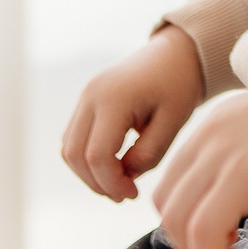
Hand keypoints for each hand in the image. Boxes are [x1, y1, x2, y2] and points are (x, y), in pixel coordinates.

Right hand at [59, 26, 206, 201]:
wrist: (175, 54)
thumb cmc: (179, 85)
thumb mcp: (174, 121)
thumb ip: (149, 153)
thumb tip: (123, 176)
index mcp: (114, 98)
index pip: (97, 155)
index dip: (111, 183)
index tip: (133, 194)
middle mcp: (91, 95)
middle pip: (75, 155)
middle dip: (97, 183)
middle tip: (125, 194)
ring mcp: (85, 97)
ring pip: (68, 149)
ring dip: (88, 173)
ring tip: (120, 182)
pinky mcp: (86, 101)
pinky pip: (73, 138)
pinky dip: (86, 159)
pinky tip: (113, 165)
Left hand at [151, 48, 247, 248]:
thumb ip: (247, 152)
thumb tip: (243, 191)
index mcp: (215, 122)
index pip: (172, 179)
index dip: (186, 217)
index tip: (220, 234)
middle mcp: (209, 134)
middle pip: (166, 201)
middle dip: (185, 239)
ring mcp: (223, 154)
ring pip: (176, 221)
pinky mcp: (242, 176)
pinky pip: (203, 231)